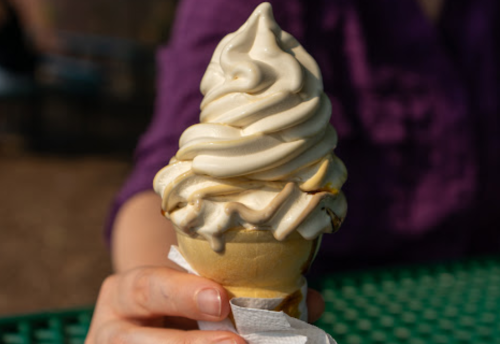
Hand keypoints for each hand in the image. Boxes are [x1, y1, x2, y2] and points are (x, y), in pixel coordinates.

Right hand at [85, 266, 325, 343]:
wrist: (142, 327)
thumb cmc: (175, 306)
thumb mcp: (195, 293)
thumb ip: (240, 291)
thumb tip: (312, 301)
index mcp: (126, 291)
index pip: (147, 286)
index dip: (182, 293)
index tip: (222, 300)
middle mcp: (113, 328)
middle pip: (140, 340)